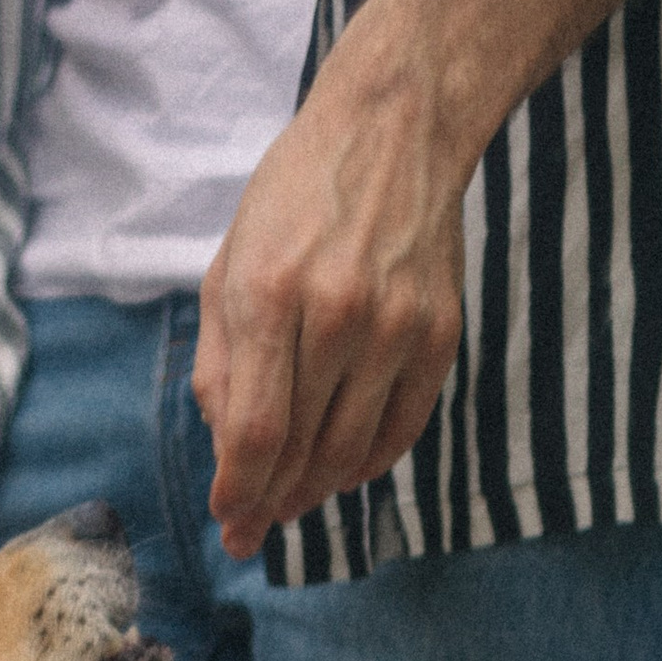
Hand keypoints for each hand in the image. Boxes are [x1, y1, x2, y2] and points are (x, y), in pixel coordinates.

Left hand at [194, 34, 473, 557]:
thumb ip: (221, 363)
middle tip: (250, 530)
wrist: (394, 130)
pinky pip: (403, 429)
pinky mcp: (441, 332)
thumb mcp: (229, 267)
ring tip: (290, 505)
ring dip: (316, 491)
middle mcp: (337, 313)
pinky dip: (369, 464)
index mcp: (269, 293)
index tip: (228, 518)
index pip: (255, 429)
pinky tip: (342, 473)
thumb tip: (227, 451)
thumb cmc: (296, 197)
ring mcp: (396, 325)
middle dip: (268, 502)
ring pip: (351, 450)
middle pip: (302, 449)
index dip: (239, 489)